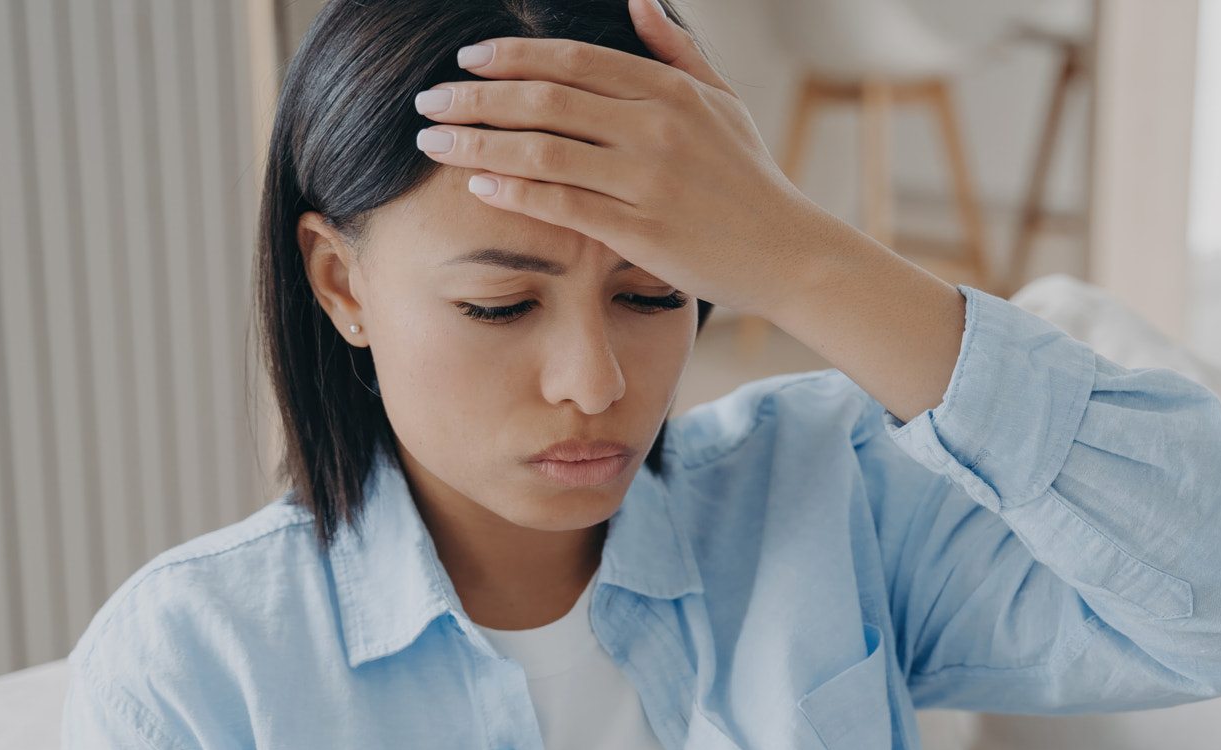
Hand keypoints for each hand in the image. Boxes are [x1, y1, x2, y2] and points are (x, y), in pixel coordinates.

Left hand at [412, 0, 834, 319]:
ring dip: (478, 141)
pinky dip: (516, 191)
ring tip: (435, 140)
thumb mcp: (723, 103)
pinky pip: (564, 206)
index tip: (467, 60)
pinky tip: (479, 183)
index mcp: (669, 91)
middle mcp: (654, 128)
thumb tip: (640, 0)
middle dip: (476, 96)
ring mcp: (647, 181)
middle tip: (430, 99)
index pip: (573, 60)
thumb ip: (675, 52)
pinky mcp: (643, 233)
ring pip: (543, 151)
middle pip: (545, 100)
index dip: (513, 56)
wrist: (790, 253)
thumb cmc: (752, 180)